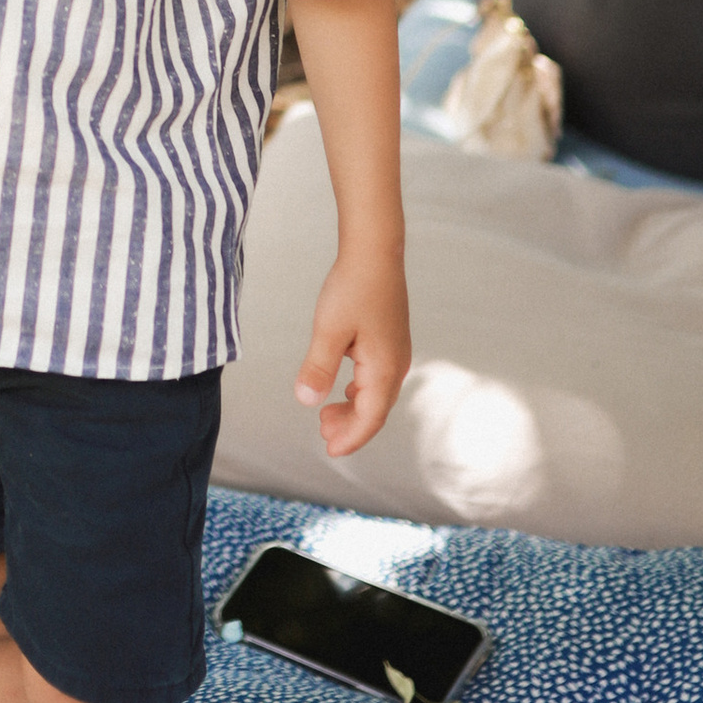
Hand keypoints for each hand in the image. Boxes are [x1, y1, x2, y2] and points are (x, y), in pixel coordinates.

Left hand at [294, 245, 409, 458]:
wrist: (375, 251)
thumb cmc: (353, 288)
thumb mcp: (329, 330)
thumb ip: (318, 368)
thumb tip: (306, 401)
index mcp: (384, 368)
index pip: (370, 417)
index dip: (351, 438)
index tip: (330, 451)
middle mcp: (396, 365)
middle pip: (375, 410)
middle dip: (350, 427)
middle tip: (321, 434)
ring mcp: (396, 352)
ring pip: (376, 394)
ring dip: (353, 409)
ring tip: (326, 416)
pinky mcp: (390, 340)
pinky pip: (376, 378)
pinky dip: (359, 391)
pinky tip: (342, 389)